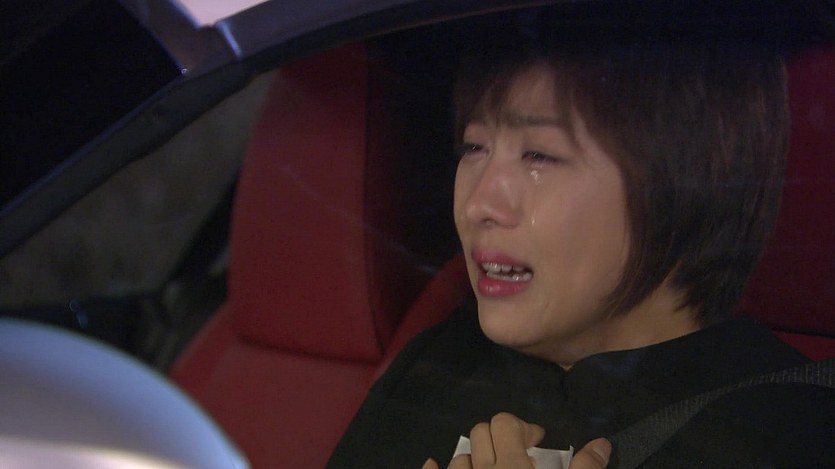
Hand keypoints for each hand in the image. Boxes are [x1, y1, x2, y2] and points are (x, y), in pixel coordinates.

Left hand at [421, 412, 610, 468]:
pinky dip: (433, 468)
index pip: (505, 422)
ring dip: (475, 460)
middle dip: (499, 438)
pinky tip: (434, 465)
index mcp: (512, 466)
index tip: (538, 441)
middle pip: (480, 431)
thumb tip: (601, 443)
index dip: (522, 427)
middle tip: (518, 456)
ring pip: (460, 457)